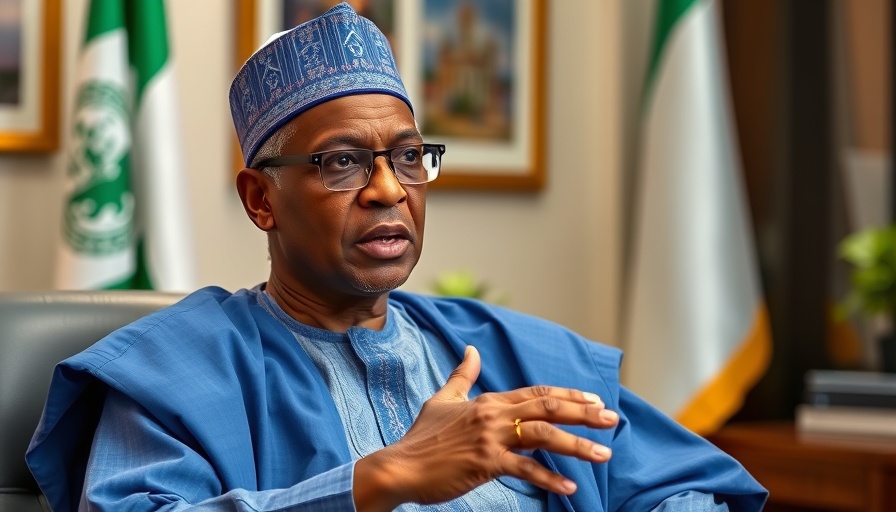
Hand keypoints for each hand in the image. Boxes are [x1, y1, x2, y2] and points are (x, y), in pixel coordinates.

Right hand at [353, 345, 618, 510]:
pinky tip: (570, 488)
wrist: (399, 466)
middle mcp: (493, 414)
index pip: (537, 393)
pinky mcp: (485, 462)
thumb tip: (472, 349)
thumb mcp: (443, 399)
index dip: (568, 395)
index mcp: (488, 400)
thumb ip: (462, 375)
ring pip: (544, 435)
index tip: (595, 399)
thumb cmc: (421, 437)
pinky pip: (525, 469)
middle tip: (612, 419)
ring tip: (604, 454)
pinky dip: (550, 479)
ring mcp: (490, 438)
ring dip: (577, 445)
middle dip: (584, 412)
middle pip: (548, 407)